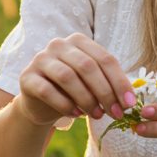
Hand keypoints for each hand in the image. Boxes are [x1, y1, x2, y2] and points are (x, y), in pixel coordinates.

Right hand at [15, 33, 135, 125]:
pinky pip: (47, 91)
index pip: (105, 59)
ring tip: (96, 115)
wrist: (40, 104)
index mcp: (78, 41)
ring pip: (67, 77)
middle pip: (87, 66)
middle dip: (105, 92)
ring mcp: (40, 59)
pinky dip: (65, 105)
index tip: (130, 104)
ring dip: (86, 99)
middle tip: (115, 114)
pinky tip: (76, 115)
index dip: (119, 82)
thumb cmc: (73, 92)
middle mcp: (58, 45)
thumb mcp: (93, 84)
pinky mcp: (27, 77)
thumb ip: (109, 85)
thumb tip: (130, 102)